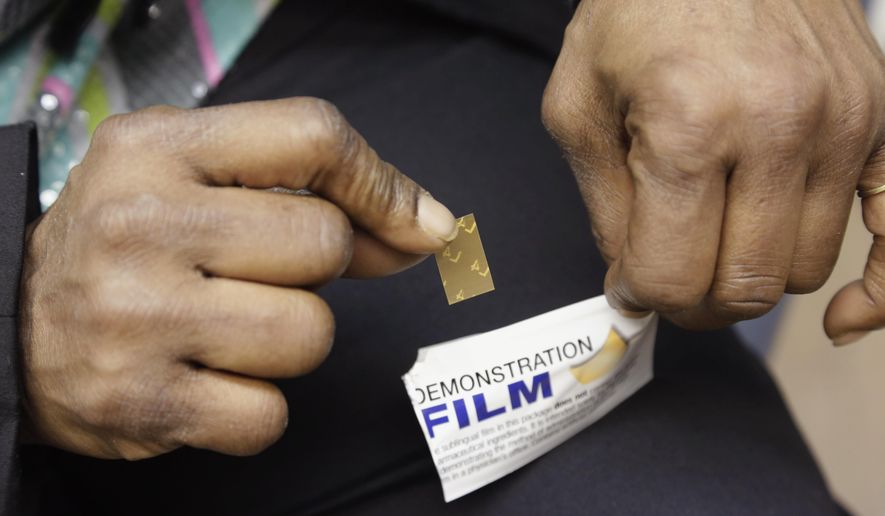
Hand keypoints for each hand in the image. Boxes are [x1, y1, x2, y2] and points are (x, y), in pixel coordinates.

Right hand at [19, 98, 456, 458]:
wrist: (16, 325)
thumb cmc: (130, 243)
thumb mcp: (197, 180)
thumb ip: (316, 193)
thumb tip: (426, 228)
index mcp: (158, 148)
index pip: (312, 136)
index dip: (381, 183)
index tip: (414, 224)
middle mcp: (140, 223)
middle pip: (324, 243)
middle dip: (314, 271)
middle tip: (251, 275)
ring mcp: (137, 316)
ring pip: (309, 335)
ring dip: (289, 341)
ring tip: (226, 328)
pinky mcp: (142, 402)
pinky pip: (270, 415)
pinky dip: (256, 407)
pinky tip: (208, 379)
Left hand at [542, 0, 884, 339]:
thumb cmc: (636, 14)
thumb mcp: (577, 106)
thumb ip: (603, 207)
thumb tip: (633, 285)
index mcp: (689, 126)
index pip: (671, 275)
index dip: (641, 294)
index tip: (629, 283)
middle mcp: (779, 128)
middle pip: (743, 287)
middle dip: (693, 302)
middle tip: (669, 277)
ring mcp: (843, 123)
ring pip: (801, 271)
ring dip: (751, 277)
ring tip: (717, 241)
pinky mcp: (882, 119)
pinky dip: (880, 292)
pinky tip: (845, 319)